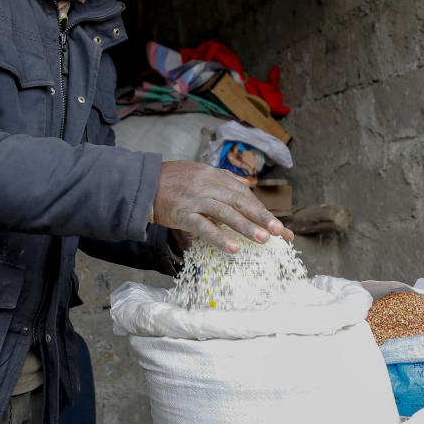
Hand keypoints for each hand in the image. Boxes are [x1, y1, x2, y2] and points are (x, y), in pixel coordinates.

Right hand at [152, 161, 292, 252]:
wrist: (143, 183)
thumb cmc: (173, 181)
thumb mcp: (200, 174)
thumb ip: (222, 182)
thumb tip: (245, 189)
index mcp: (215, 176)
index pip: (244, 194)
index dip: (262, 210)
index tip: (278, 227)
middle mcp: (208, 185)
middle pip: (240, 201)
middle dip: (261, 217)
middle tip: (279, 231)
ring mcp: (195, 199)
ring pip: (225, 212)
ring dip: (245, 226)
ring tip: (263, 239)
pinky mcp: (183, 213)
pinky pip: (203, 226)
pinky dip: (219, 237)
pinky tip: (233, 248)